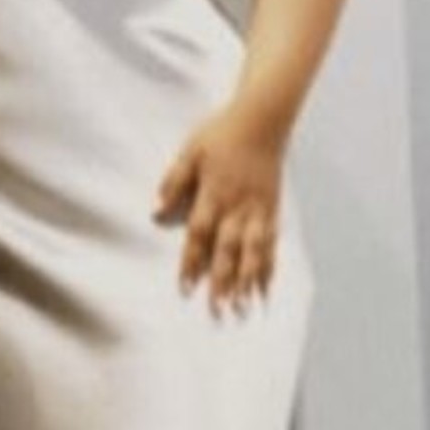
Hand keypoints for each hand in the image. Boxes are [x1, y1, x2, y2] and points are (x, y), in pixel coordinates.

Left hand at [153, 103, 285, 314]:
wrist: (262, 119)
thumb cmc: (220, 134)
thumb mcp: (190, 152)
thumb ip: (174, 182)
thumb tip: (156, 211)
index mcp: (213, 194)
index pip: (199, 235)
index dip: (191, 261)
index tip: (184, 287)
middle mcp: (237, 206)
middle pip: (227, 249)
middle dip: (221, 281)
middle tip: (216, 309)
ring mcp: (258, 209)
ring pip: (252, 251)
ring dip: (247, 280)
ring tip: (243, 306)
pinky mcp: (272, 208)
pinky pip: (271, 242)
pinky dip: (268, 266)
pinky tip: (265, 287)